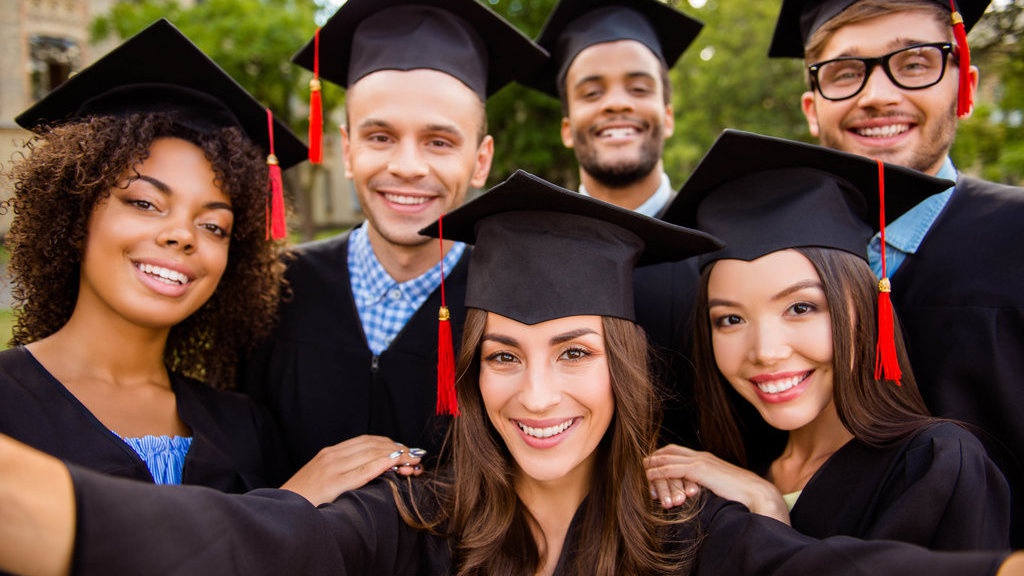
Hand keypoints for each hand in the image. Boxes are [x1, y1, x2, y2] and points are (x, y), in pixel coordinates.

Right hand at [280, 435, 424, 505]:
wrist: (280, 509)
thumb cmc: (303, 500)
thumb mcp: (323, 479)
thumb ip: (343, 471)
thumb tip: (370, 470)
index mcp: (330, 453)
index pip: (367, 441)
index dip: (390, 444)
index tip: (406, 451)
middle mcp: (332, 455)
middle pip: (373, 445)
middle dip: (398, 449)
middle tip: (416, 457)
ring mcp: (333, 467)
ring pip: (372, 454)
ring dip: (397, 456)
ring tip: (413, 463)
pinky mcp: (334, 482)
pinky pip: (363, 469)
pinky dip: (382, 463)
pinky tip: (396, 463)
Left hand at [644, 444, 789, 524]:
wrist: (755, 492)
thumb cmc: (739, 494)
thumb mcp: (717, 486)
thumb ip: (704, 485)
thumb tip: (692, 493)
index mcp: (704, 458)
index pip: (676, 452)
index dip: (660, 457)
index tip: (649, 465)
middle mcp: (700, 456)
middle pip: (667, 451)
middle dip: (651, 458)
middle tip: (637, 467)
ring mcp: (699, 461)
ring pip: (666, 459)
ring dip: (651, 466)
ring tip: (637, 473)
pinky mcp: (699, 470)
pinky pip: (671, 469)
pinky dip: (658, 473)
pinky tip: (648, 477)